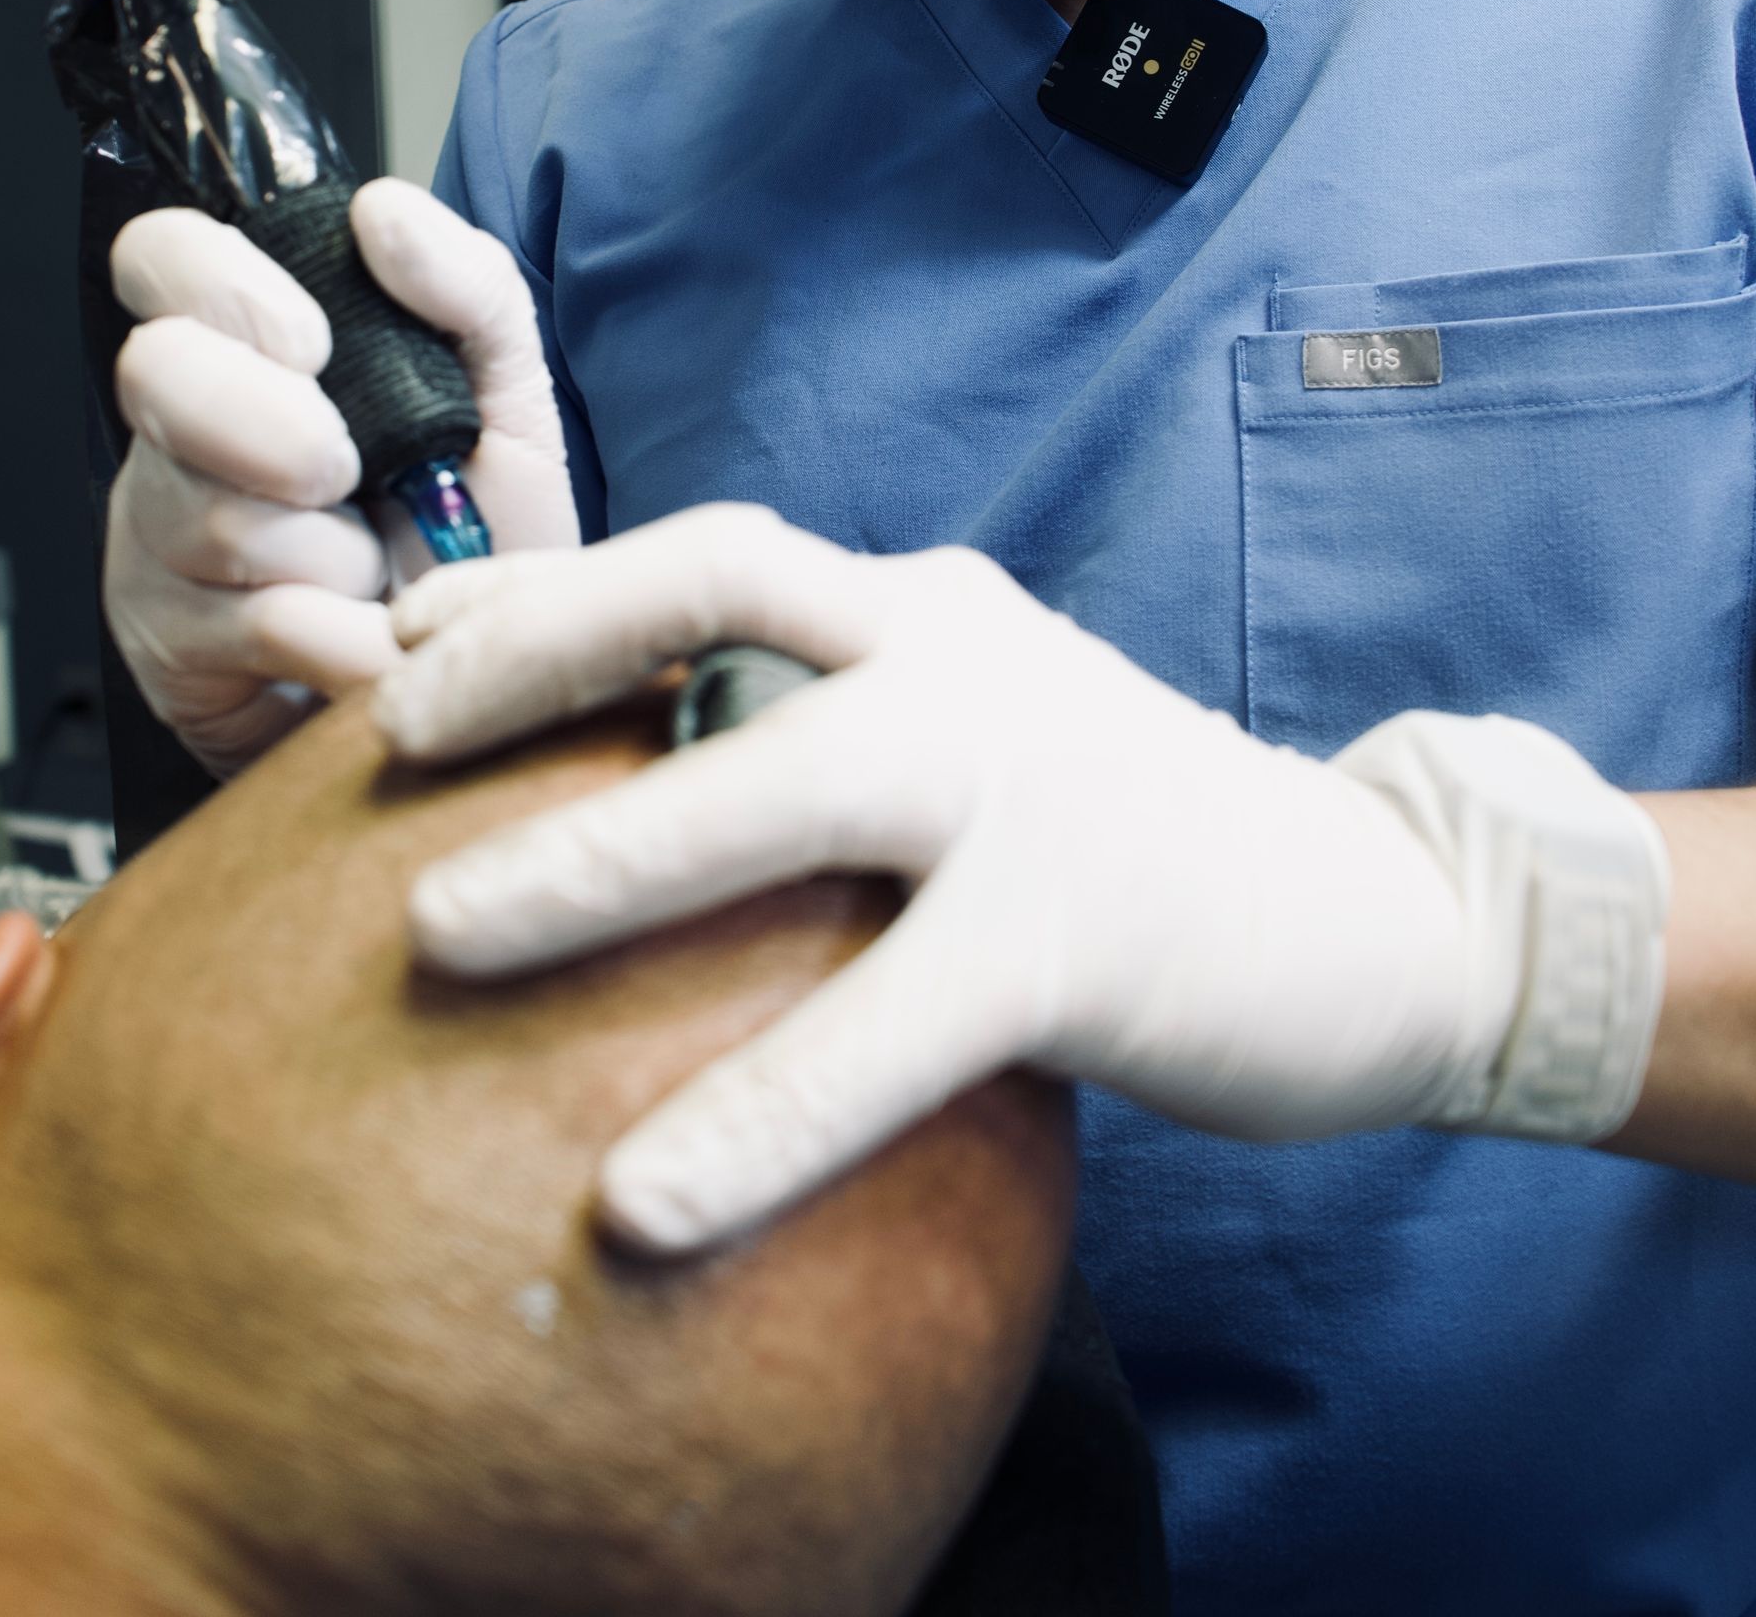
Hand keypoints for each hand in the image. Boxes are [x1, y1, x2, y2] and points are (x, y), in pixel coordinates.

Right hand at [104, 180, 578, 775]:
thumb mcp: (504, 392)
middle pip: (158, 375)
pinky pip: (259, 627)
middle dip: (275, 426)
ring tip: (382, 570)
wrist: (492, 682)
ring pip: (217, 518)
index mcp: (247, 350)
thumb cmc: (476, 528)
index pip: (162, 257)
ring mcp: (157, 542)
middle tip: (350, 472)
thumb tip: (383, 212)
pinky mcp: (174, 652)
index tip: (314, 342)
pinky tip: (375, 635)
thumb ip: (467, 286)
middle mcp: (180, 435)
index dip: (224, 285)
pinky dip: (352, 636)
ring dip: (340, 554)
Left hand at [374, 508, 1662, 1252]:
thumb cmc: (1119, 841)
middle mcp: (959, 651)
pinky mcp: (1079, 932)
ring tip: (437, 932)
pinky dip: (765, 1109)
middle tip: (384, 735)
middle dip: (539, 637)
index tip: (402, 651)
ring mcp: (1024, 777)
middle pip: (722, 577)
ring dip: (602, 853)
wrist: (1370, 916)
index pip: (702, 549)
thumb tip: (625, 793)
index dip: (540, 588)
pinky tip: (647, 1206)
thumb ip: (827, 738)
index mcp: (920, 606)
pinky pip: (893, 1025)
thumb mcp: (973, 743)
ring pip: (790, 781)